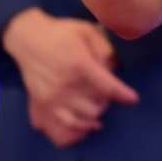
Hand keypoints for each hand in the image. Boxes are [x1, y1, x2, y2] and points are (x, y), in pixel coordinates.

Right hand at [2, 9, 139, 148]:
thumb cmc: (60, 33)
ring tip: (98, 110)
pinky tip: (86, 127)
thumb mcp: (86, 30)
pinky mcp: (42, 104)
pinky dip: (77, 130)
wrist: (28, 38)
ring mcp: (52, 97)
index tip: (133, 99)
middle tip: (107, 95)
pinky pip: (62, 126)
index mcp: (79, 64)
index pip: (107, 86)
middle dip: (106, 102)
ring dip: (93, 117)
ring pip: (81, 119)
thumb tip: (115, 68)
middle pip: (96, 106)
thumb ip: (104, 48)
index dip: (123, 94)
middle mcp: (65, 84)